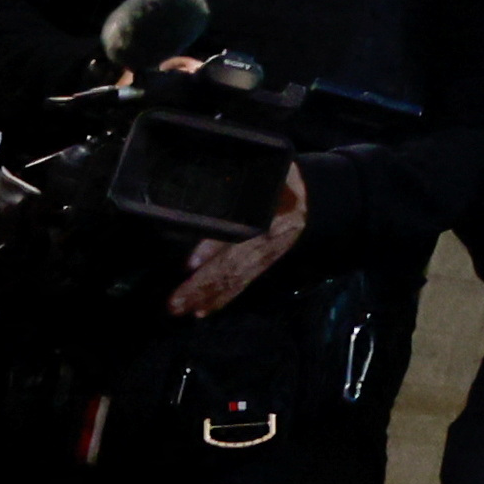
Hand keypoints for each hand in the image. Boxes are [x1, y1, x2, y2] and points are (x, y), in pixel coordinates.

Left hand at [164, 164, 307, 320]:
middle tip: (176, 302)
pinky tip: (204, 308)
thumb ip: (244, 184)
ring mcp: (268, 253)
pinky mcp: (264, 263)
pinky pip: (244, 282)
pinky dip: (224, 297)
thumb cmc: (281, 181)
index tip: (190, 264)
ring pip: (238, 277)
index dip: (214, 248)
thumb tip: (210, 191)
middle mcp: (270, 237)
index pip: (240, 232)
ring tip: (185, 308)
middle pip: (234, 264)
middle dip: (204, 284)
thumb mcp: (270, 174)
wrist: (307, 197)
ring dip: (210, 295)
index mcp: (271, 210)